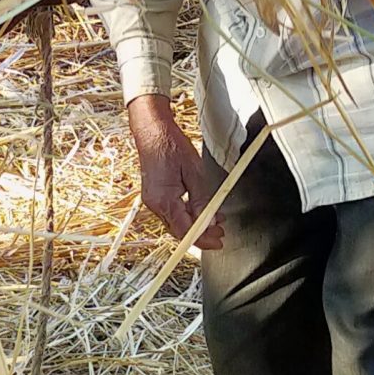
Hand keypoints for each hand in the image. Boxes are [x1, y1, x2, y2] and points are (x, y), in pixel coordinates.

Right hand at [128, 95, 221, 248]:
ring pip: (177, 221)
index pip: (185, 230)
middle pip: (180, 229)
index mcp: (164, 200)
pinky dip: (187, 214)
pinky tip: (200, 210)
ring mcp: (153, 201)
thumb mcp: (194, 173)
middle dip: (201, 233)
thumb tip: (210, 221)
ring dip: (196, 224)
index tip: (217, 242)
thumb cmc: (171, 146)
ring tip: (216, 220)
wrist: (152, 131)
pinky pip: (172, 211)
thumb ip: (202, 200)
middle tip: (221, 233)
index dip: (202, 239)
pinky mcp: (155, 195)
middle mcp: (155, 204)